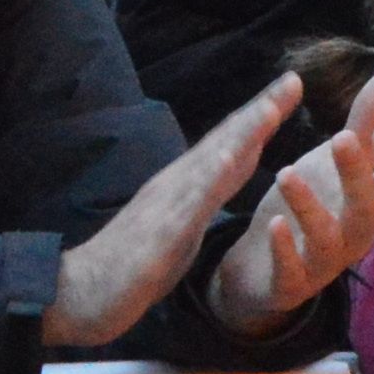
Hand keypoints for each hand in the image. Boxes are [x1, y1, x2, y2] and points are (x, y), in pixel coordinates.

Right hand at [53, 74, 310, 346]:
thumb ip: (202, 201)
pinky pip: (189, 203)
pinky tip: (228, 157)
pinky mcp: (160, 234)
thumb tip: (227, 175)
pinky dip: (210, 177)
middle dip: (260, 110)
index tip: (290, 90)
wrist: (79, 293)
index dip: (260, 118)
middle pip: (224, 141)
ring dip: (241, 134)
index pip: (229, 145)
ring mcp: (167, 206)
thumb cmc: (130, 265)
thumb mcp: (180, 230)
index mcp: (185, 187)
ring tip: (270, 107)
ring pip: (210, 162)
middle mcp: (176, 185)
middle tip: (293, 80)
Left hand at [209, 58, 373, 333]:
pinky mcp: (289, 284)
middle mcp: (355, 235)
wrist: (264, 265)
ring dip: (309, 207)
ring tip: (285, 171)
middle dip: (356, 176)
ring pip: (327, 241)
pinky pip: (291, 273)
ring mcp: (323, 263)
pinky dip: (284, 250)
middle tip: (341, 138)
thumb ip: (373, 112)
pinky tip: (273, 224)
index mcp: (371, 204)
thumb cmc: (316, 200)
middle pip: (366, 210)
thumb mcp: (341, 155)